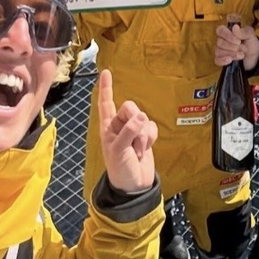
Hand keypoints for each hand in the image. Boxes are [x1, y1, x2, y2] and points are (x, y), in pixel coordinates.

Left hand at [97, 68, 156, 192]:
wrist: (134, 186)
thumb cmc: (120, 169)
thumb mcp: (118, 151)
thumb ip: (128, 132)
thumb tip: (142, 117)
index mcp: (108, 127)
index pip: (105, 103)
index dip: (106, 88)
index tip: (106, 72)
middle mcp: (120, 125)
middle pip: (130, 108)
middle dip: (135, 123)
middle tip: (135, 142)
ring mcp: (134, 130)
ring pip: (143, 119)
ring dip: (143, 135)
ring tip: (138, 151)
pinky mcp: (146, 136)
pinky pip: (152, 127)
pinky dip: (150, 138)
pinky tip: (145, 149)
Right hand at [215, 22, 258, 70]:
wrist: (254, 57)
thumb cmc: (250, 44)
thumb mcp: (251, 36)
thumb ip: (244, 32)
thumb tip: (235, 27)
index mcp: (227, 31)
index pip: (220, 30)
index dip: (228, 36)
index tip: (239, 41)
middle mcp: (221, 40)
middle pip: (220, 42)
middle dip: (233, 47)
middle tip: (244, 48)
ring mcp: (220, 50)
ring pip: (219, 51)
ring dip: (232, 54)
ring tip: (242, 55)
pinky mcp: (221, 59)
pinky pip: (217, 60)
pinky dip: (223, 60)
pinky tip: (230, 60)